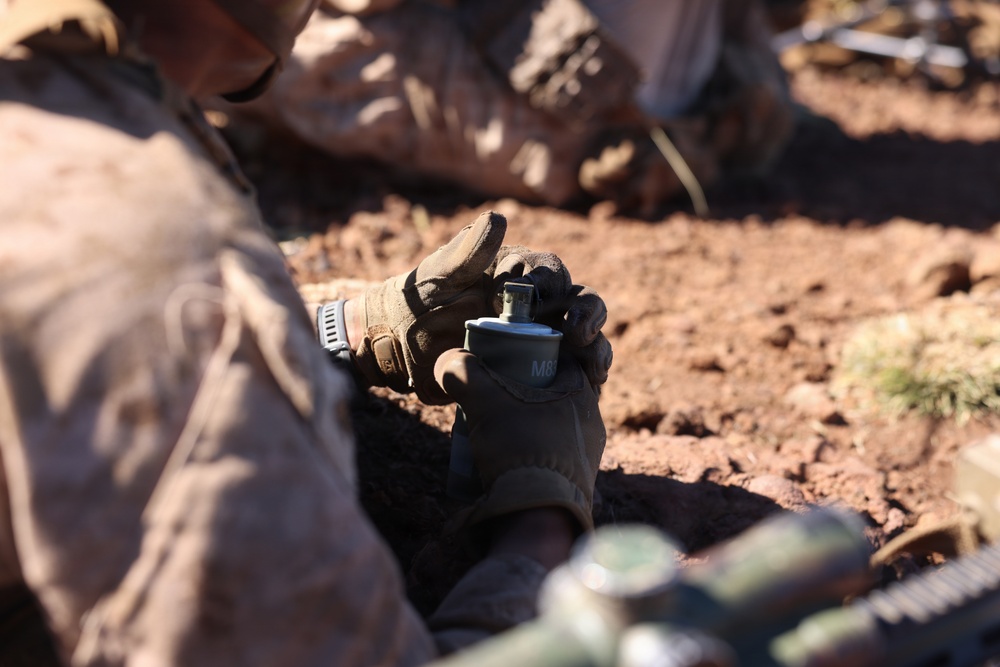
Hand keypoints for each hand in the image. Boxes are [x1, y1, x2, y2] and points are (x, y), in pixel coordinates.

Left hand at [349, 211, 611, 403]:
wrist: (399, 346)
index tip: (544, 297)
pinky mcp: (536, 369)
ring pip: (583, 339)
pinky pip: (569, 373)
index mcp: (519, 272)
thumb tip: (498, 217)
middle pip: (580, 302)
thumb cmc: (418, 300)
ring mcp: (539, 337)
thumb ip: (468, 249)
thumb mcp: (440, 274)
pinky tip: (589, 389)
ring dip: (596, 350)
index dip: (555, 281)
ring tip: (592, 369)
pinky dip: (584, 380)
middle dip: (588, 315)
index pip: (552, 270)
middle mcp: (536, 303)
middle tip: (578, 334)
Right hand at [434, 347, 605, 531]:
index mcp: (582, 395)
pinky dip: (528, 453)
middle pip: (553, 394)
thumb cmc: (519, 448)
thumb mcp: (483, 400)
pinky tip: (503, 458)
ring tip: (492, 428)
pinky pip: (550, 457)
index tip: (505, 360)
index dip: (530, 355)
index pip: (561, 360)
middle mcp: (592, 425)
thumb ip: (462, 372)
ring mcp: (586, 458)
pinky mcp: (575, 485)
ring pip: (551, 427)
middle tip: (492, 394)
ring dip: (524, 424)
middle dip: (522, 392)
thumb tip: (448, 361)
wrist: (537, 517)